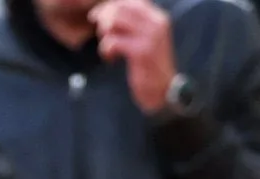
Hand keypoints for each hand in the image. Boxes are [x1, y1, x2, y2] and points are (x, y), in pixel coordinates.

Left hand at [91, 0, 177, 114]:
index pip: (129, 1)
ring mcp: (150, 36)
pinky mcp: (142, 51)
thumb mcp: (144, 38)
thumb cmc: (148, 64)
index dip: (109, 7)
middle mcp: (157, 22)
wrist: (162, 89)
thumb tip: (107, 11)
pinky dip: (106, 51)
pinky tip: (111, 60)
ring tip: (107, 49)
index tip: (97, 18)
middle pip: (119, 8)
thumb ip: (131, 24)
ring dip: (104, 35)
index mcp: (157, 17)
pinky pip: (113, 42)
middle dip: (103, 20)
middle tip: (101, 35)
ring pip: (114, 22)